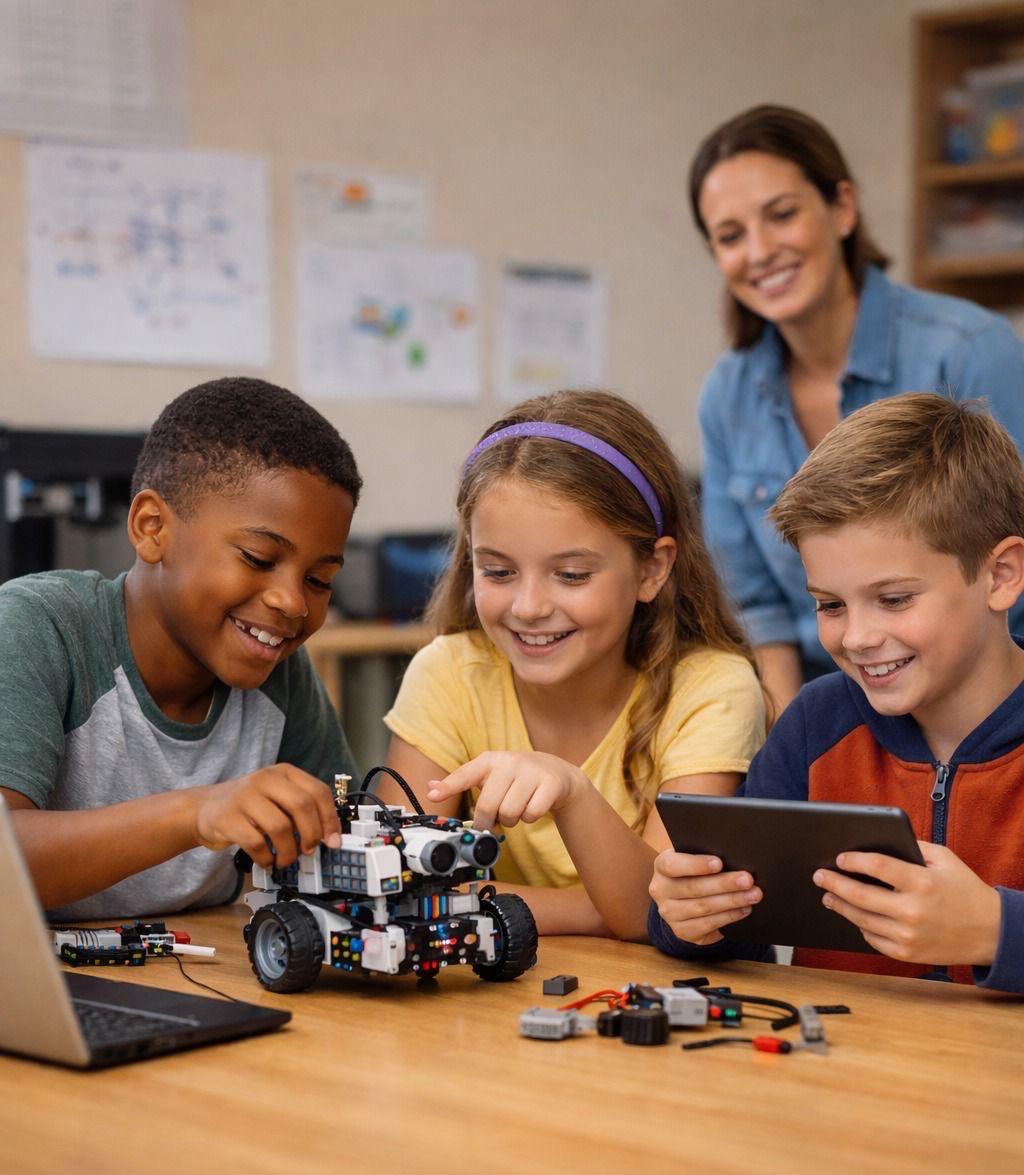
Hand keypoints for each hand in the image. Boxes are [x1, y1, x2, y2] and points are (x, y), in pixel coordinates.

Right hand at [193, 764, 341, 869]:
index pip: (318, 791)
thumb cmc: (249, 806)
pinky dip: (266, 858)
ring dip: (289, 852)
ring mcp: (245, 797)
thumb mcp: (276, 796)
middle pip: (302, 806)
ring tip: (285, 859)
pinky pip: (257, 843)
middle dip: (312, 834)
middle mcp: (265, 779)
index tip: (333, 840)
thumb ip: (301, 809)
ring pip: (281, 827)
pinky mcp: (228, 818)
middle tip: (310, 851)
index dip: (330, 819)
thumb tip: (328, 836)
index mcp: (284, 772)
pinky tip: (267, 861)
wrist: (205, 808)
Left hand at [425, 751, 586, 829]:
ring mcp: (531, 771)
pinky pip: (531, 815)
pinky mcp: (550, 783)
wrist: (556, 773)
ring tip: (516, 808)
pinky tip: (533, 806)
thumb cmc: (515, 778)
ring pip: (510, 814)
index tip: (433, 796)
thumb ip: (461, 782)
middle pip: (488, 806)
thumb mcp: (490, 775)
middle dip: (488, 821)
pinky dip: (530, 819)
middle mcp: (510, 761)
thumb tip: (431, 788)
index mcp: (489, 760)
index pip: (465, 774)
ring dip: (512, 820)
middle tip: (495, 820)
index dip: (448, 786)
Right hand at [649, 850, 761, 945]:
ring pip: (703, 907)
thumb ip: (706, 857)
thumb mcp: (693, 859)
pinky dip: (729, 917)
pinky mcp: (682, 931)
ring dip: (732, 901)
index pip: (673, 865)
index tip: (719, 863)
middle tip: (748, 880)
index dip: (696, 865)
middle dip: (724, 884)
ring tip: (753, 895)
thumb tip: (735, 859)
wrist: (684, 898)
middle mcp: (660, 891)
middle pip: (693, 888)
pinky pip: (708, 925)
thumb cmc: (695, 871)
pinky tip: (744, 910)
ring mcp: (669, 914)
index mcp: (662, 867)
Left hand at [813, 841, 1001, 965]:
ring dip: (841, 906)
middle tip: (819, 876)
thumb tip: (876, 840)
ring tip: (829, 895)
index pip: (877, 866)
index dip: (853, 861)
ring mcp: (909, 936)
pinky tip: (855, 916)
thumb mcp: (944, 859)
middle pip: (860, 896)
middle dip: (835, 884)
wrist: (991, 932)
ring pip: (861, 920)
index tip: (839, 858)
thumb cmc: (965, 891)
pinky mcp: (907, 954)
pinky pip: (872, 939)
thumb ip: (911, 846)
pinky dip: (861, 926)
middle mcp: (913, 911)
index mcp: (922, 883)